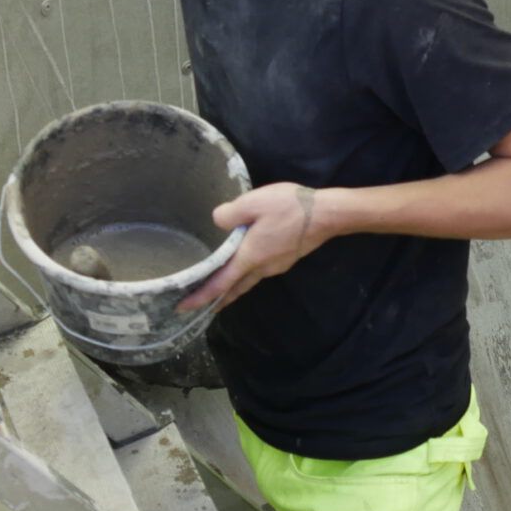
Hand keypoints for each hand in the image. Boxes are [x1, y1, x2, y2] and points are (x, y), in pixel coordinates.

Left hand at [178, 183, 324, 310]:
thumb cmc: (289, 208)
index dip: (201, 297)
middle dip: (216, 299)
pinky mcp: (286, 258)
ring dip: (232, 287)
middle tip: (199, 305)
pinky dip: (247, 274)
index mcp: (249, 257)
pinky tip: (246, 263)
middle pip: (235, 288)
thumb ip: (229, 213)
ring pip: (248, 281)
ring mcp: (276, 266)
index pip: (220, 283)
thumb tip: (217, 221)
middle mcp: (262, 268)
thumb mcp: (253, 203)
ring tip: (219, 286)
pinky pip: (260, 271)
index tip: (183, 308)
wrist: (327, 214)